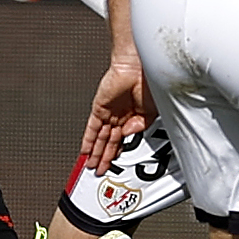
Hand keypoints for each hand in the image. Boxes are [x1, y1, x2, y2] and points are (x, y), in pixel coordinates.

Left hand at [80, 56, 152, 172]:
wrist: (138, 68)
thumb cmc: (148, 82)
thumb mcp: (153, 112)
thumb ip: (140, 127)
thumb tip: (128, 135)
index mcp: (133, 116)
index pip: (121, 140)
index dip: (117, 153)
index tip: (113, 164)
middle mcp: (119, 115)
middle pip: (109, 142)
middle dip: (104, 158)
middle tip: (99, 170)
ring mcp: (109, 112)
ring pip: (100, 138)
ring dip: (96, 154)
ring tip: (92, 167)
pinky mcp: (99, 108)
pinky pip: (92, 128)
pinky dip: (88, 141)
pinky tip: (85, 151)